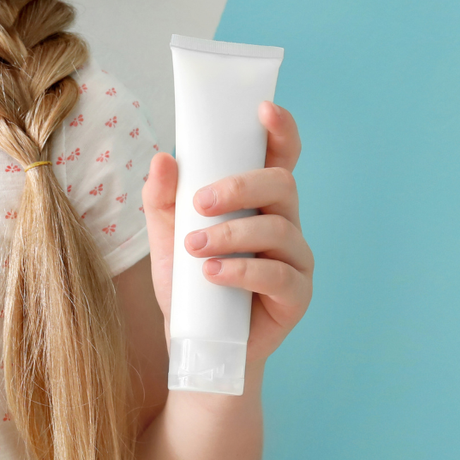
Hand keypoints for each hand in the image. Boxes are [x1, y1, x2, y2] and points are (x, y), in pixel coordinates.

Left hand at [143, 101, 311, 365]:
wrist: (198, 349)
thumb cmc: (190, 290)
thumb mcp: (166, 241)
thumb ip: (162, 200)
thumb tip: (163, 158)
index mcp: (260, 203)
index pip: (280, 156)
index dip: (280, 129)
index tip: (263, 110)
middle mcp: (286, 225)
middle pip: (282, 184)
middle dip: (240, 186)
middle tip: (199, 203)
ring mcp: (297, 261)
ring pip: (278, 230)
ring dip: (232, 234)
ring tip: (195, 249)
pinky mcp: (297, 297)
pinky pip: (279, 275)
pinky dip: (242, 271)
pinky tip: (213, 274)